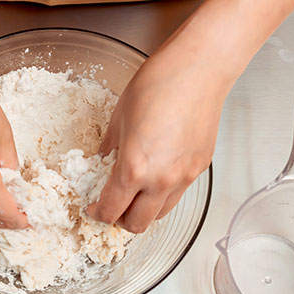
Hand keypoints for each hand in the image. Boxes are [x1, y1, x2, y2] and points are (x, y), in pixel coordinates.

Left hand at [88, 0, 293, 232]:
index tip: (93, 207)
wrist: (199, 68)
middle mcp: (160, 180)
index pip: (111, 210)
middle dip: (120, 220)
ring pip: (160, 215)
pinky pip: (178, 195)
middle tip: (112, 206)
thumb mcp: (118, 117)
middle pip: (137, 224)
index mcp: (133, 168)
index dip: (98, 213)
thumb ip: (108, 148)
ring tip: (134, 194)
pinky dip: (163, 195)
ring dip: (143, 211)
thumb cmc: (157, 83)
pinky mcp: (200, 169)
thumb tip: (100, 163)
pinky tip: (156, 175)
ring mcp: (184, 177)